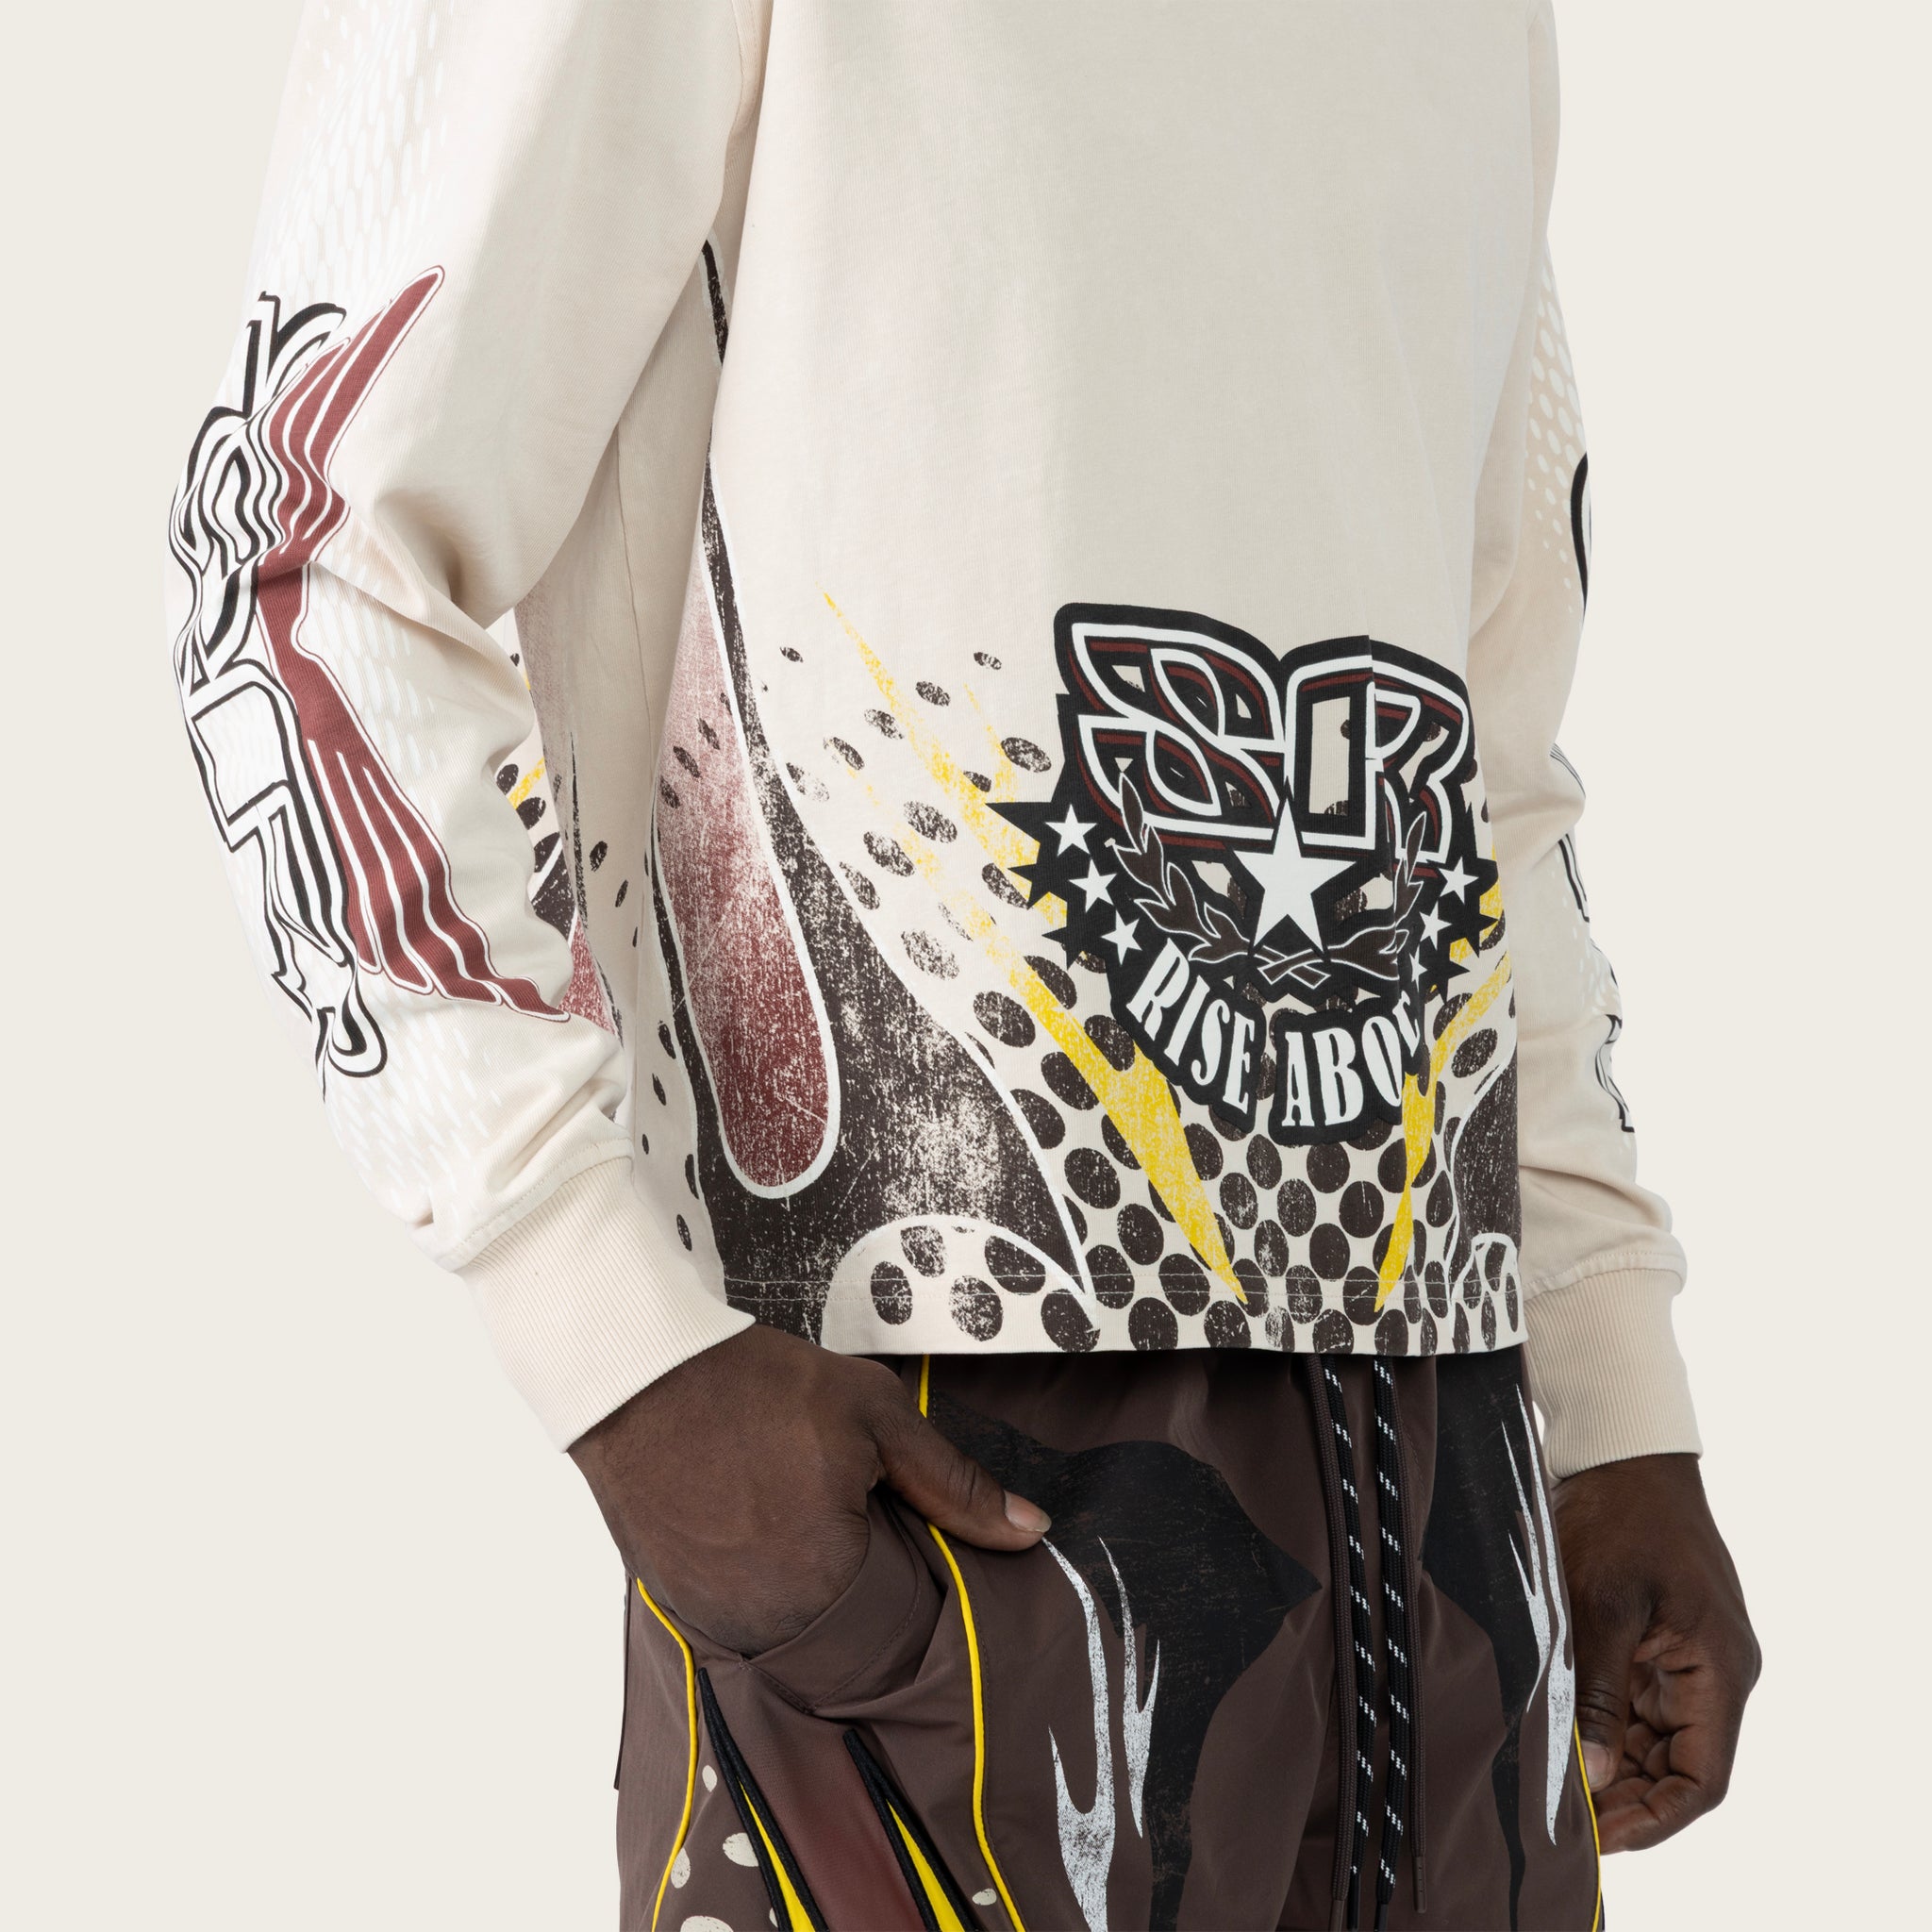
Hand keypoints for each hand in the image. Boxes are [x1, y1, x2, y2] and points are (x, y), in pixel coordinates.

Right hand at [570, 1325, 1050, 1653]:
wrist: (640, 1370)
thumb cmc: (758, 1386)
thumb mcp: (875, 1418)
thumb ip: (953, 1483)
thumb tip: (1030, 1530)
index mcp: (827, 1585)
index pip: (904, 1625)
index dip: (914, 1577)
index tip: (905, 1533)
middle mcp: (767, 1623)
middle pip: (846, 1635)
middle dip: (862, 1584)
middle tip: (851, 1515)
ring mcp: (713, 1617)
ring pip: (791, 1628)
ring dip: (807, 1588)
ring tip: (798, 1516)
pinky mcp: (675, 1601)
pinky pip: (739, 1612)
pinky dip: (757, 1579)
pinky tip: (756, 1523)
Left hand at [1553, 1452, 1759, 1852]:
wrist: (1620, 1451)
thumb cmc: (1618, 1517)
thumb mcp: (1602, 1605)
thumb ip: (1599, 1694)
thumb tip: (1596, 1777)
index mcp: (1720, 1670)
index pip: (1703, 1779)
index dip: (1656, 1819)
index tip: (1601, 1838)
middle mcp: (1713, 1673)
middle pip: (1679, 1767)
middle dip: (1627, 1799)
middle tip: (1564, 1820)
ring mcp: (1685, 1657)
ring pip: (1655, 1741)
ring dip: (1611, 1765)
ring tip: (1554, 1786)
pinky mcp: (1657, 1641)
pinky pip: (1637, 1705)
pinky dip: (1604, 1728)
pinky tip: (1561, 1739)